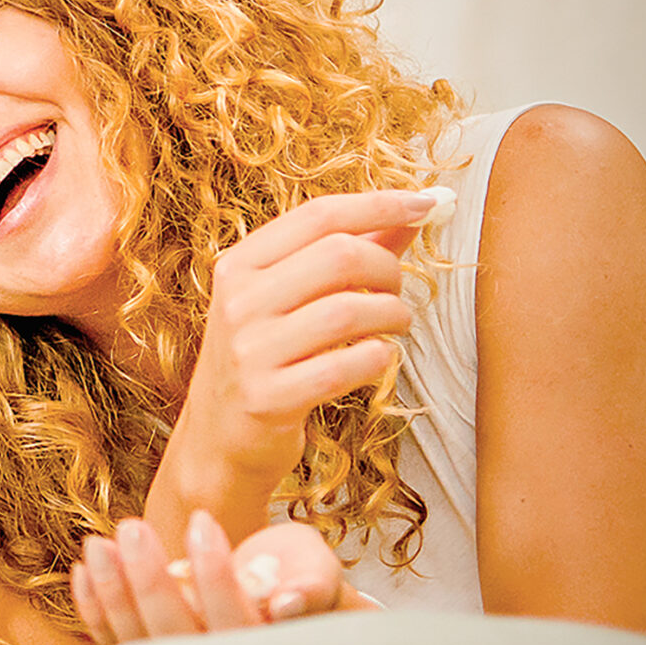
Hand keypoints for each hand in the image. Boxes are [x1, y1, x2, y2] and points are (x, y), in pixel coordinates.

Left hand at [72, 509, 350, 644]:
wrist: (281, 606)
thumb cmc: (302, 582)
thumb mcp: (317, 575)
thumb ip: (310, 587)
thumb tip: (285, 602)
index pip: (232, 622)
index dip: (215, 574)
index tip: (202, 520)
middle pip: (175, 635)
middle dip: (148, 580)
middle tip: (131, 526)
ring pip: (138, 643)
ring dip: (113, 591)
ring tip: (97, 543)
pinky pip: (116, 644)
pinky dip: (95, 610)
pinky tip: (82, 571)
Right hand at [171, 189, 444, 502]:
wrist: (218, 439)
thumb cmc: (265, 359)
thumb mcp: (287, 299)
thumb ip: (345, 252)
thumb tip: (414, 210)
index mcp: (239, 266)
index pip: (318, 215)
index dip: (380, 204)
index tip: (426, 204)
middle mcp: (239, 302)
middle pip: (339, 255)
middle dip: (389, 268)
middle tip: (397, 290)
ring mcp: (250, 351)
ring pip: (349, 310)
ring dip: (392, 315)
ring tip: (394, 325)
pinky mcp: (268, 398)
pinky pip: (349, 366)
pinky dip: (378, 357)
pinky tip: (376, 358)